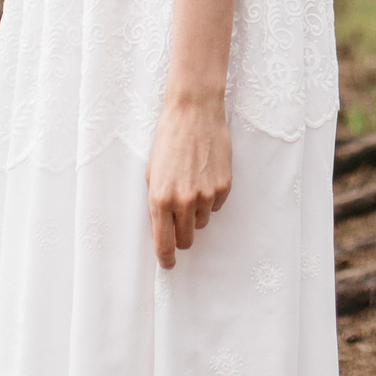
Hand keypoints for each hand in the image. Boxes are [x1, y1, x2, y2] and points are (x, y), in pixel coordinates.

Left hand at [146, 95, 231, 267]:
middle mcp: (183, 201)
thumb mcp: (152, 173)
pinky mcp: (224, 186)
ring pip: (201, 222)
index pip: (163, 244)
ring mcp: (206, 194)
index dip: (166, 258)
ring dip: (195, 213)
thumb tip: (162, 228)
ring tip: (191, 186)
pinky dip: (210, 198)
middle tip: (179, 223)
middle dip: (181, 236)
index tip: (168, 264)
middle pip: (186, 240)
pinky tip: (204, 176)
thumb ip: (157, 203)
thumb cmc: (168, 140)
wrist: (194, 112)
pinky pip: (216, 206)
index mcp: (160, 199)